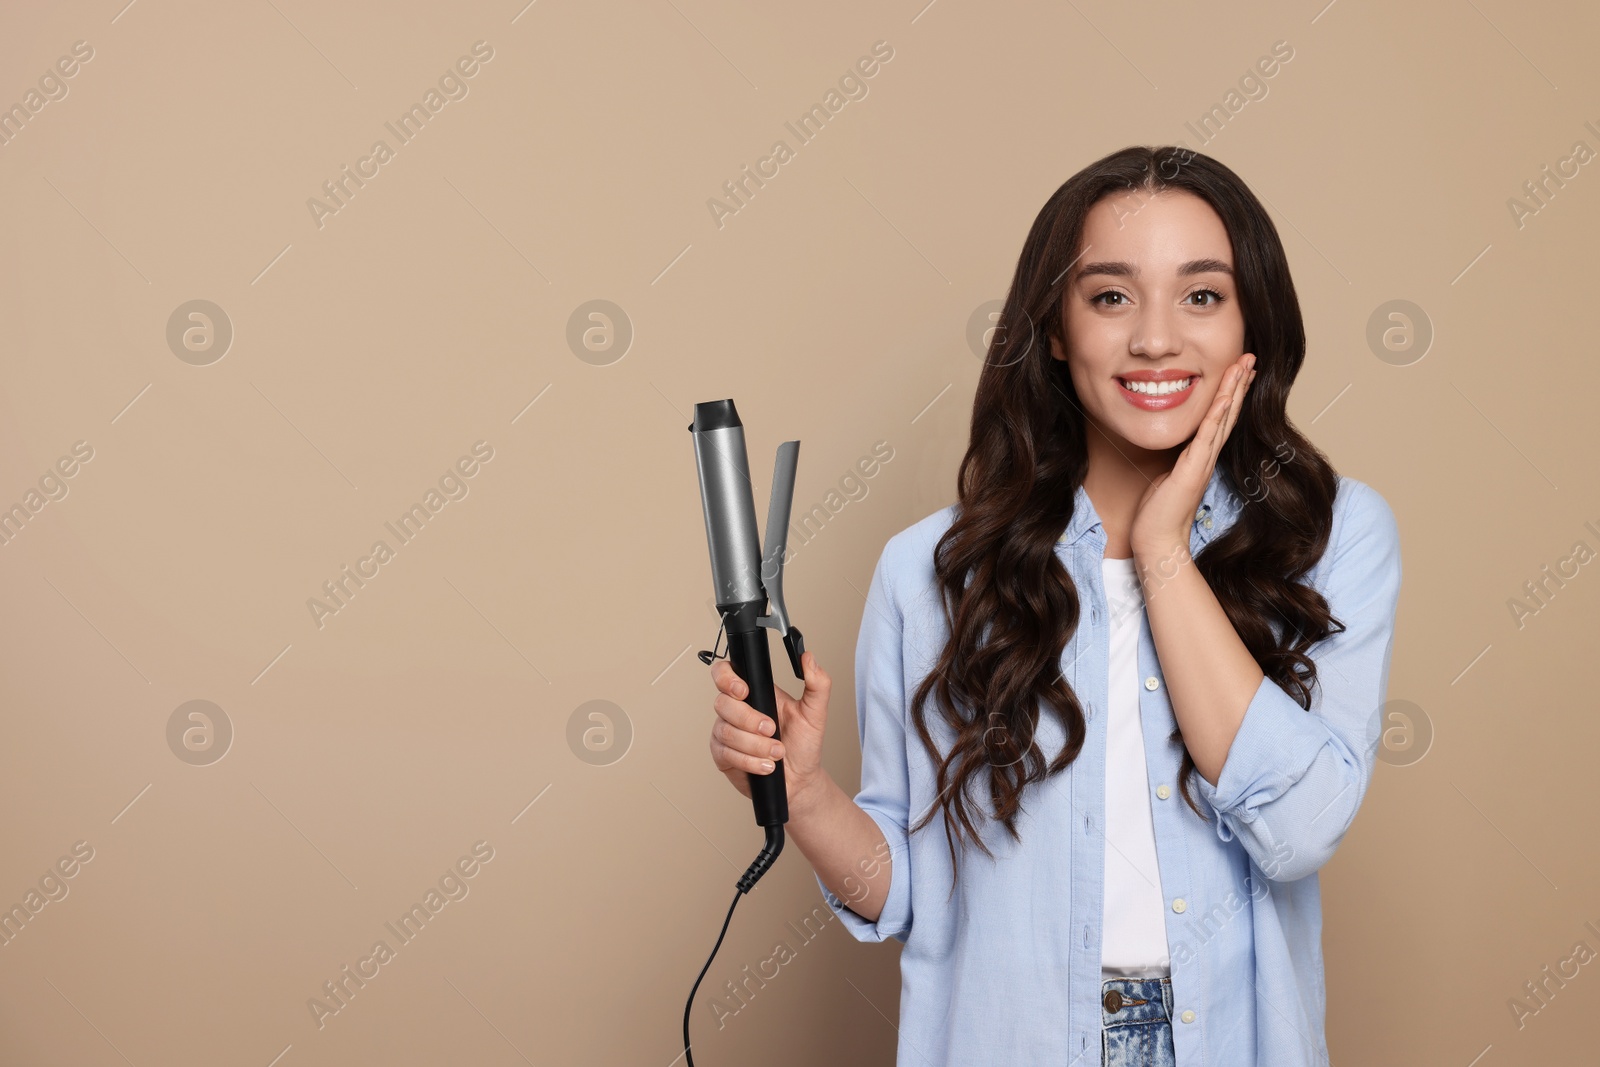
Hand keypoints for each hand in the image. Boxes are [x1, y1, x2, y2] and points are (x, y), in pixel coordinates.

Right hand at [707, 650, 830, 815]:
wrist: (800, 780)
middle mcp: (735, 710)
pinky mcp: (722, 756)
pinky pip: (727, 754)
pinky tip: (766, 765)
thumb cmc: (803, 745)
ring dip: (755, 745)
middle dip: (749, 719)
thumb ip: (817, 684)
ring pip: (726, 731)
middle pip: (722, 703)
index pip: (725, 673)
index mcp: (754, 693)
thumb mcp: (815, 712)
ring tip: (776, 752)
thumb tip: (809, 658)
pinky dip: (750, 761)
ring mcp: (725, 732)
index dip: (726, 678)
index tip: (744, 691)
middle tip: (772, 729)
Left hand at [1128, 352, 1255, 559]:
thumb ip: (1175, 461)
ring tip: (1245, 366)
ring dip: (1234, 390)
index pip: (1220, 418)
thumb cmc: (1158, 514)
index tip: (1239, 372)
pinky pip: (1207, 435)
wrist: (1158, 540)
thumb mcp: (1166, 477)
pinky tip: (1226, 395)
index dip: (1230, 394)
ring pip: (1222, 418)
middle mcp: (1206, 456)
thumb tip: (1174, 450)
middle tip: (1251, 358)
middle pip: (1228, 412)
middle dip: (1239, 383)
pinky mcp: (1192, 468)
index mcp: (1200, 457)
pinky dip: (1217, 414)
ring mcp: (1202, 461)